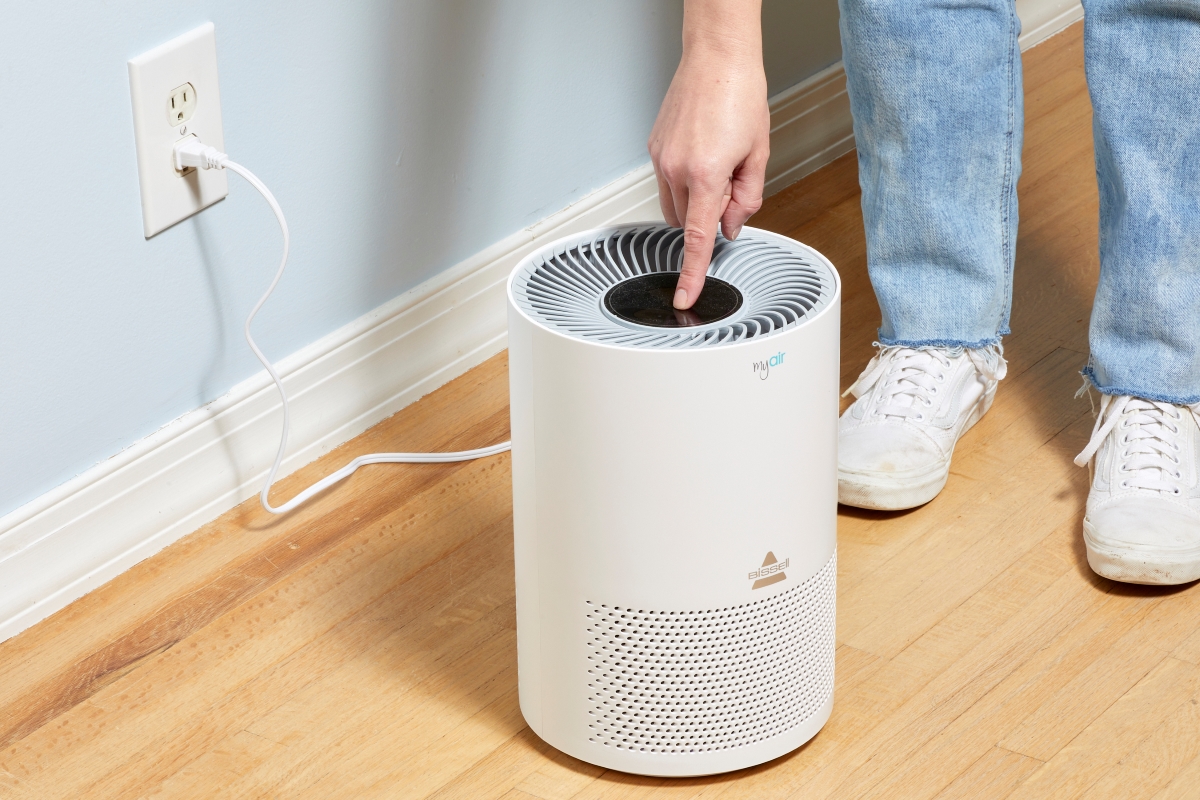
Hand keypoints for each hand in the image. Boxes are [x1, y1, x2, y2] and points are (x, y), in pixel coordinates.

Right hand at [648, 0, 768, 309]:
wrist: (717, 56)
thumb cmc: (740, 94)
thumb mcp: (759, 153)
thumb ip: (747, 198)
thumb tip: (733, 225)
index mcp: (707, 174)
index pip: (697, 239)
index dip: (692, 273)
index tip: (685, 297)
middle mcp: (677, 168)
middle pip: (688, 222)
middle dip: (709, 217)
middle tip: (733, 188)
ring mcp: (661, 158)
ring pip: (676, 204)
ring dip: (696, 200)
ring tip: (720, 163)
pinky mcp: (654, 148)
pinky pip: (667, 182)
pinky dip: (686, 181)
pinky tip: (705, 153)